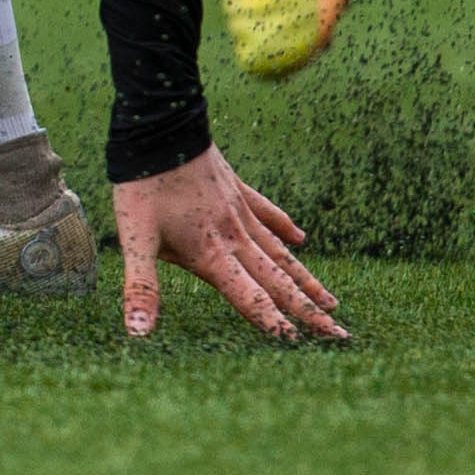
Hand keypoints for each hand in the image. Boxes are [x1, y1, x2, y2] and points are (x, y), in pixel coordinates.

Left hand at [111, 146, 344, 343]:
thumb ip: (140, 288)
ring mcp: (240, 211)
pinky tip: (301, 237)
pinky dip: (284, 227)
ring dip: (306, 279)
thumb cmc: (142, 186)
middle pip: (278, 281)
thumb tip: (138, 334)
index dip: (273, 324)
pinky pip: (268, 213)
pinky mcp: (237, 189)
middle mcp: (235, 236)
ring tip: (332, 302)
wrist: (159, 129)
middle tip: (340, 335)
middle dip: (308, 311)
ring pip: (281, 252)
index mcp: (211, 254)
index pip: (250, 299)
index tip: (301, 345)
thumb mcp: (133, 240)